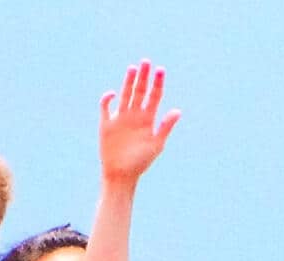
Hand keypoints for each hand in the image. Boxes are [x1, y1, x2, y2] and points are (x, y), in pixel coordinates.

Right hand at [98, 60, 179, 183]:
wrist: (121, 175)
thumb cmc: (141, 163)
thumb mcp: (156, 144)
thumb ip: (165, 127)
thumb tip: (178, 110)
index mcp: (148, 119)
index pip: (154, 96)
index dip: (158, 83)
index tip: (160, 70)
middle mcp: (135, 115)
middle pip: (140, 91)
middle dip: (143, 77)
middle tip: (146, 62)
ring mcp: (121, 118)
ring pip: (125, 95)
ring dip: (128, 82)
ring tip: (133, 68)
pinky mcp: (106, 124)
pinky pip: (106, 107)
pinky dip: (108, 99)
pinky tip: (113, 94)